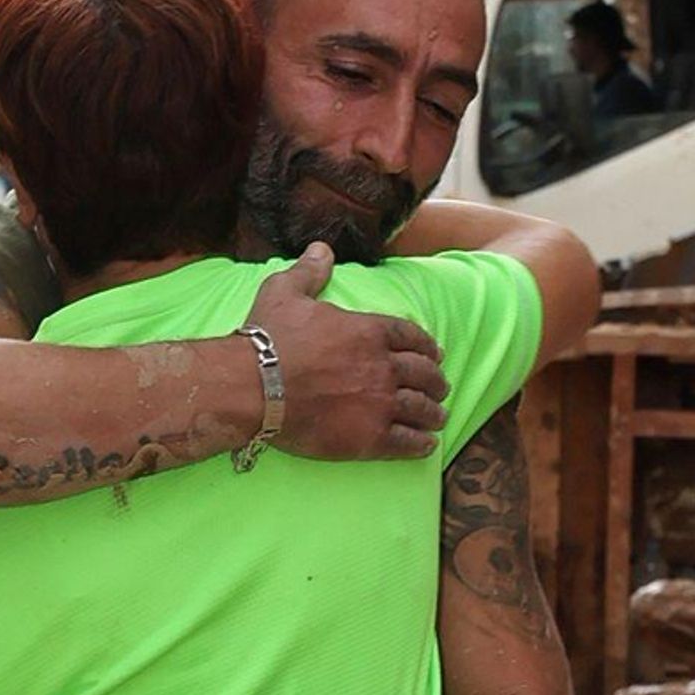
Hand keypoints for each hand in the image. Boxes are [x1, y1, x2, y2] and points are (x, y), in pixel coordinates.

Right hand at [250, 245, 446, 461]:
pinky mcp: (370, 438)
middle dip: (435, 380)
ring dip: (434, 413)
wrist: (254, 387)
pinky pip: (406, 442)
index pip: (410, 336)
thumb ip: (309, 272)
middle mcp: (383, 366)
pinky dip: (421, 444)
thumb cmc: (268, 340)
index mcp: (369, 331)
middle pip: (422, 373)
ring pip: (421, 408)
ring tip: (439, 417)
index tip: (435, 353)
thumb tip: (321, 249)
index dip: (426, 345)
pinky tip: (428, 445)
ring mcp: (380, 404)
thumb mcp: (286, 292)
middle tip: (440, 387)